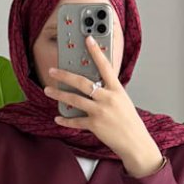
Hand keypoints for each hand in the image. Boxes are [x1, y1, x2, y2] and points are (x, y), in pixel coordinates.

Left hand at [44, 35, 164, 175]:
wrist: (135, 143)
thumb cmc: (130, 122)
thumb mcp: (123, 101)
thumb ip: (109, 92)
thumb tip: (92, 87)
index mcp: (116, 89)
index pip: (105, 66)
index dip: (96, 52)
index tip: (88, 39)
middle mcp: (107, 98)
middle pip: (82, 82)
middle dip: (65, 75)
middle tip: (53, 70)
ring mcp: (100, 112)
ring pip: (74, 99)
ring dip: (59, 94)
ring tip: (47, 90)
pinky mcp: (95, 125)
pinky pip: (76, 121)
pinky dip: (65, 120)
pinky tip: (58, 117)